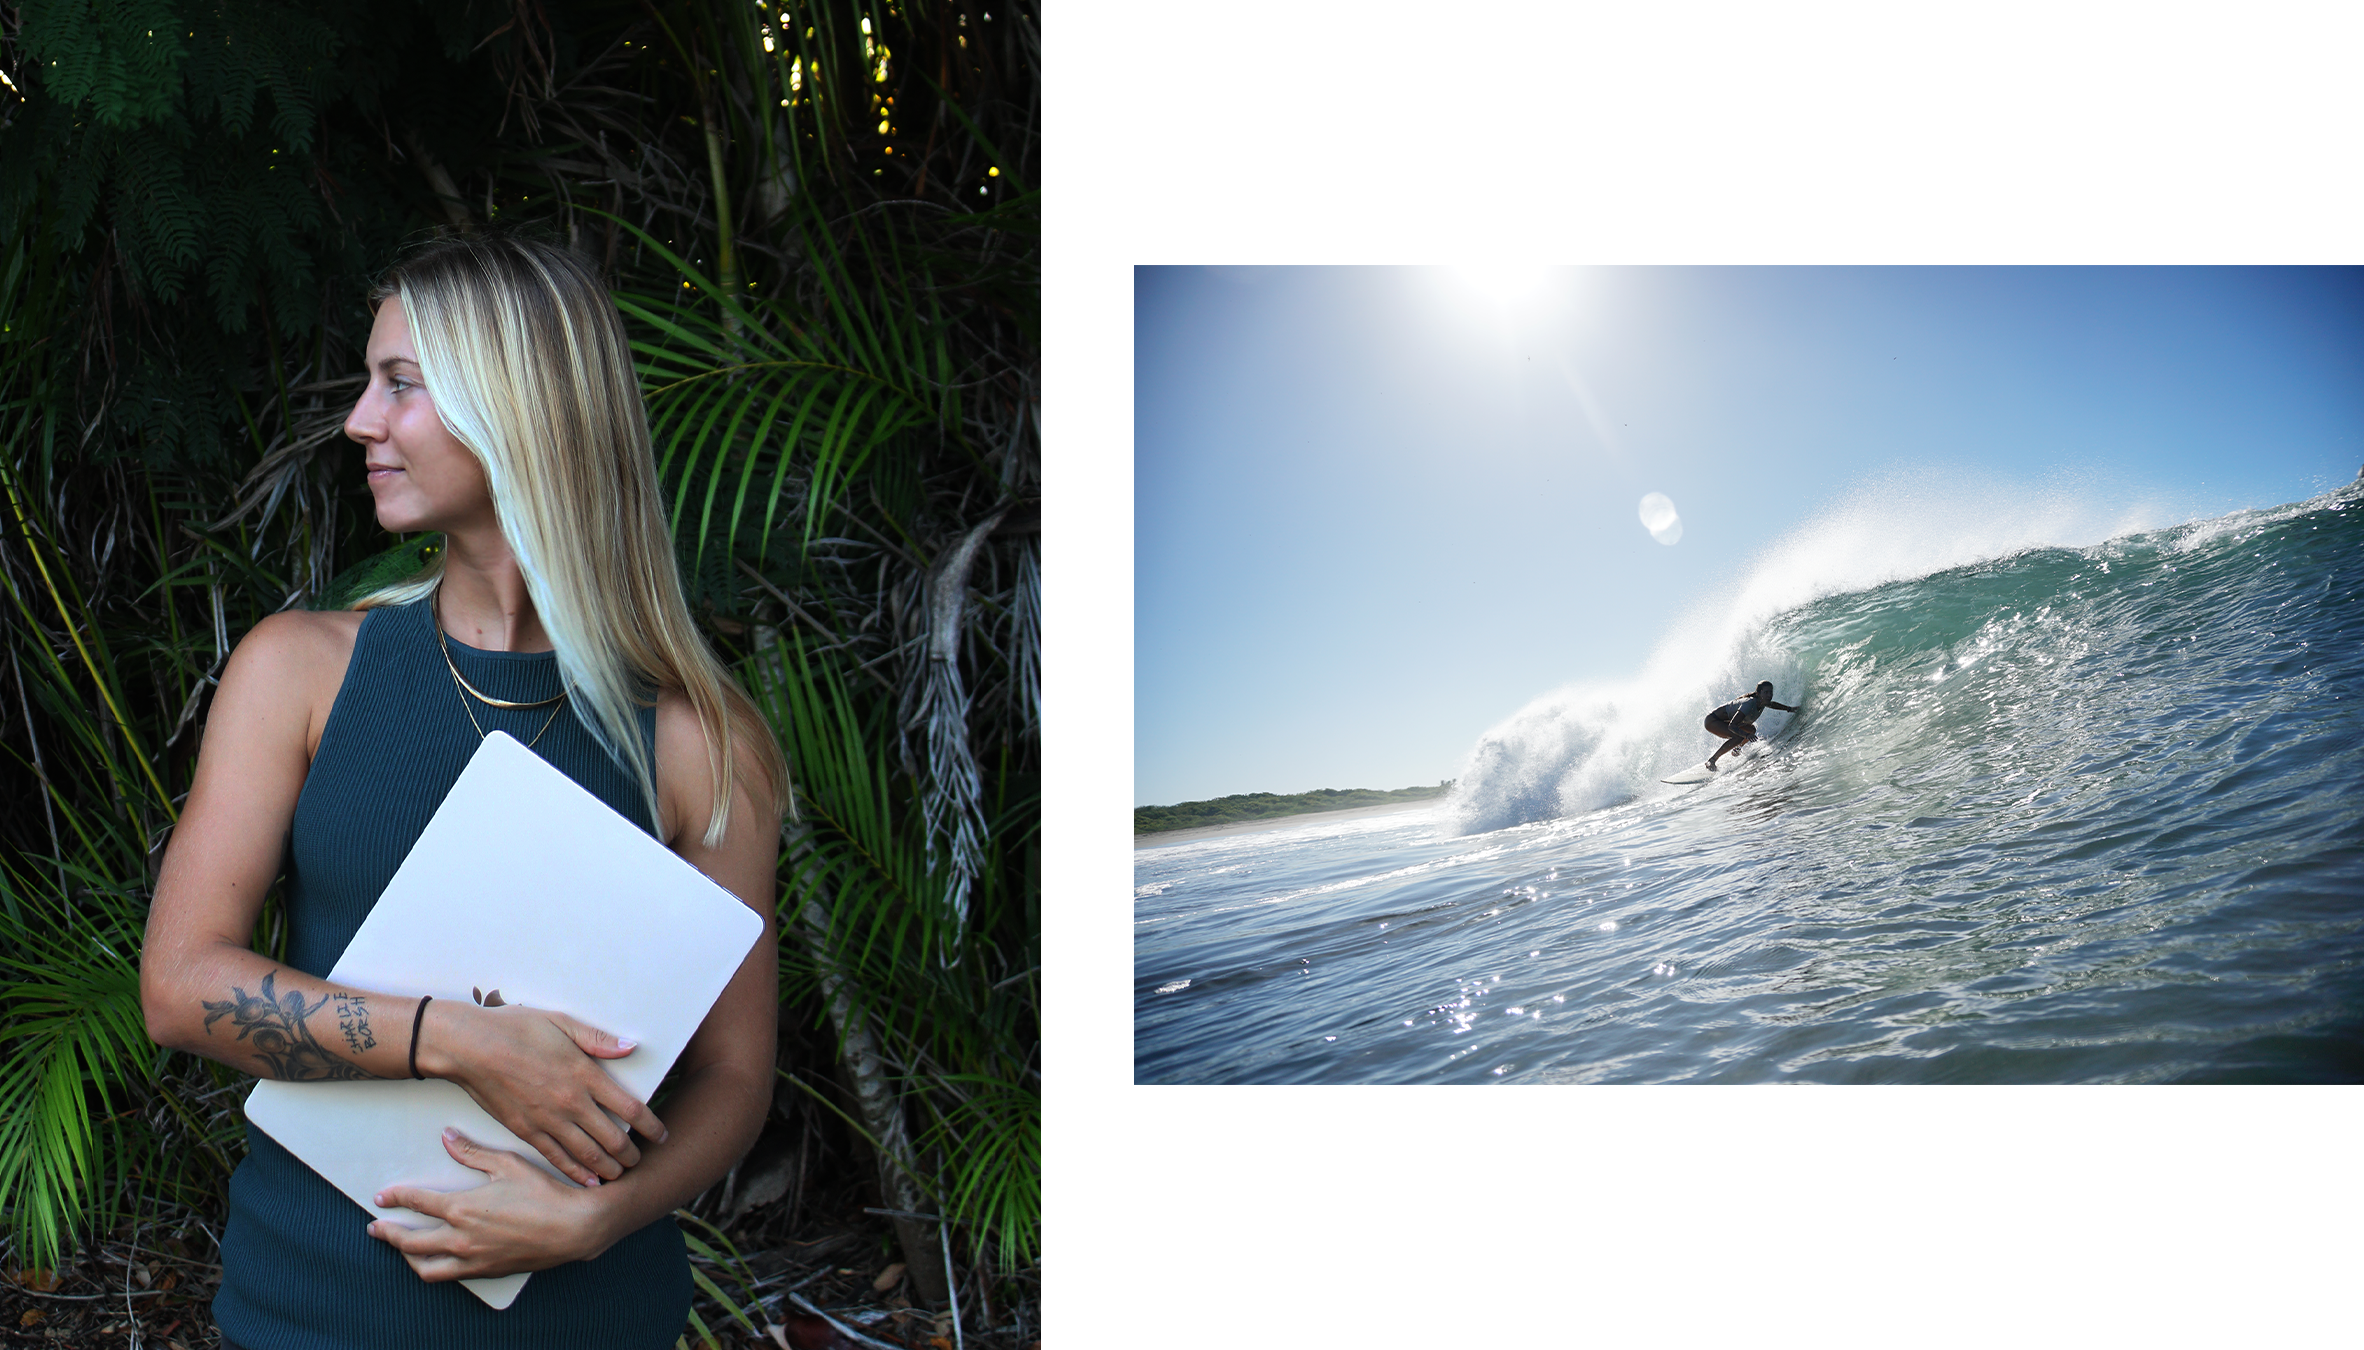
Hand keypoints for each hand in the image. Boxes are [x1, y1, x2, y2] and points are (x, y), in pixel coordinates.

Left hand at [369, 1128, 612, 1280]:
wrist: (573, 1228)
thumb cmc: (544, 1193)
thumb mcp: (508, 1165)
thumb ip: (473, 1153)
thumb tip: (448, 1138)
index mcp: (462, 1208)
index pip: (417, 1202)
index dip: (396, 1197)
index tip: (383, 1196)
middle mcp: (461, 1238)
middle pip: (410, 1240)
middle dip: (388, 1233)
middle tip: (376, 1228)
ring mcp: (472, 1259)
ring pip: (425, 1266)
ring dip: (406, 1257)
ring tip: (400, 1249)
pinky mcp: (486, 1272)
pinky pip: (448, 1276)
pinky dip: (433, 1269)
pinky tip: (435, 1261)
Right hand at [419, 1000, 667, 1185]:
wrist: (470, 1047)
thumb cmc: (516, 1028)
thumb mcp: (562, 1022)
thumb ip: (599, 1039)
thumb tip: (632, 1047)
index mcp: (584, 1074)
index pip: (629, 1108)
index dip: (650, 1126)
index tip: (662, 1135)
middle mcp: (570, 1103)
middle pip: (612, 1138)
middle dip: (631, 1153)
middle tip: (642, 1160)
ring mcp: (547, 1120)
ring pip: (587, 1154)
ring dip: (608, 1168)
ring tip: (621, 1174)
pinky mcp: (525, 1131)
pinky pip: (556, 1158)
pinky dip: (576, 1173)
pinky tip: (588, 1181)